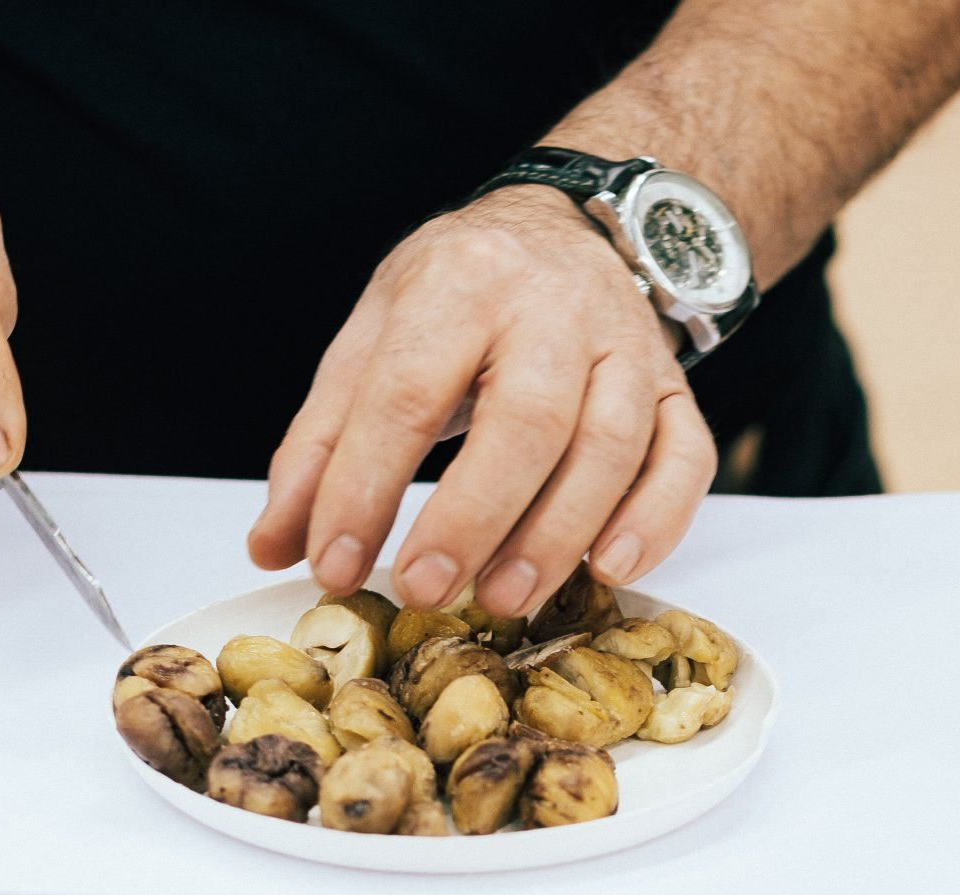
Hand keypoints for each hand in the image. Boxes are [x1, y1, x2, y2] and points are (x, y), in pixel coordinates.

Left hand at [247, 187, 718, 616]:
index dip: (366, 485)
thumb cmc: (461, 297)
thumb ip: (322, 443)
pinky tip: (610, 569)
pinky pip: (685, 458)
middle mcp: (552, 309)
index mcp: (458, 285)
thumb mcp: (373, 338)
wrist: (570, 229)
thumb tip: (274, 546)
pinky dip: (656, 520)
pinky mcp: (675, 389)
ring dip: (557, 534)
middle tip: (426, 591)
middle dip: (472, 517)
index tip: (332, 564)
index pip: (407, 391)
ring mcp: (626, 348)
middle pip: (525, 420)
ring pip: (609, 447)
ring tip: (505, 598)